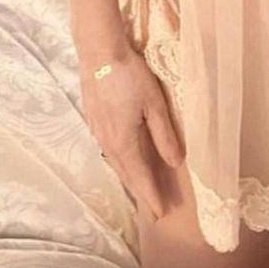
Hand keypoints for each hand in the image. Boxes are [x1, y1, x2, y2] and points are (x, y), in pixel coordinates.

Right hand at [79, 43, 185, 220]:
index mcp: (124, 143)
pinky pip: (109, 150)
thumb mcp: (154, 104)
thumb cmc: (130, 76)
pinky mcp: (93, 120)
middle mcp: (108, 143)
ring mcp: (97, 132)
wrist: (99, 52)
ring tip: (140, 189)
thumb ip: (164, 135)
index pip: (140, 178)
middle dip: (141, 192)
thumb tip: (175, 163)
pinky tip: (123, 159)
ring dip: (129, 178)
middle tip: (154, 210)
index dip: (151, 197)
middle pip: (126, 174)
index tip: (160, 215)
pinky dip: (120, 162)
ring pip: (115, 163)